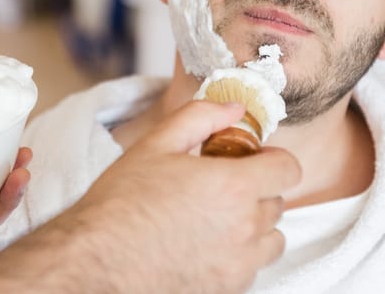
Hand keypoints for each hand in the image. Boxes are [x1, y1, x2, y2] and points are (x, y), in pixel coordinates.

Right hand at [0, 101, 299, 292]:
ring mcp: (238, 265)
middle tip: (218, 185)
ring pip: (271, 240)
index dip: (273, 158)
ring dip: (253, 225)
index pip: (288, 169)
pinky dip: (238, 255)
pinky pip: (251, 268)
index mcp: (233, 186)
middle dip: (256, 189)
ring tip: (214, 217)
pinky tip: (203, 243)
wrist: (95, 261)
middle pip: (278, 203)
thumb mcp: (157, 145)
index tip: (252, 159)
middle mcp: (245, 228)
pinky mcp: (226, 289)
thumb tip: (235, 108)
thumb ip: (201, 117)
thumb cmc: (121, 204)